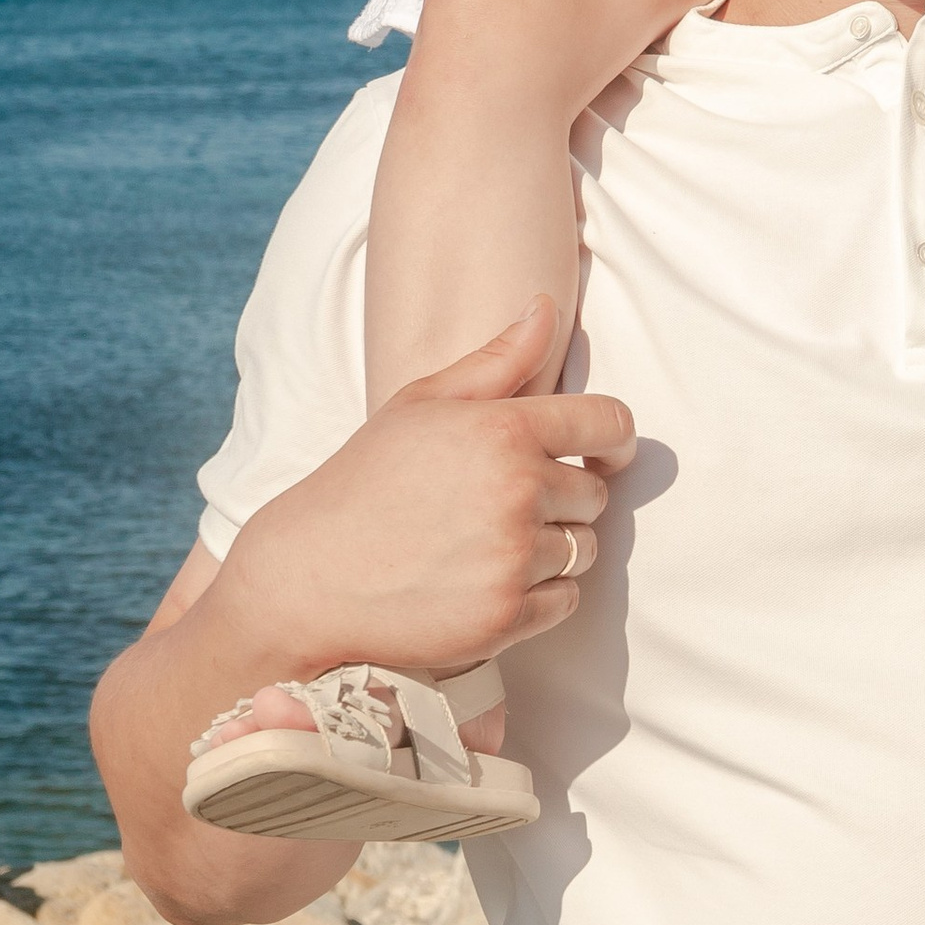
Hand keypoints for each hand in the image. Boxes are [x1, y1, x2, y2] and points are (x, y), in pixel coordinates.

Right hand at [221, 301, 635, 683]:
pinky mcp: (506, 617)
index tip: (604, 451)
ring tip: (490, 543)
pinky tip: (489, 581)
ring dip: (553, 548)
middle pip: (595, 494)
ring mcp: (513, 559)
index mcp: (502, 430)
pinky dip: (540, 596)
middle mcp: (517, 491)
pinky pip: (565, 601)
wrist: (309, 576)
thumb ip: (496, 360)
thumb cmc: (364, 481)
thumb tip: (545, 307)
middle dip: (563, 497)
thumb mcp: (420, 404)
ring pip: (582, 550)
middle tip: (504, 504)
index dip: (614, 437)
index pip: (608, 423)